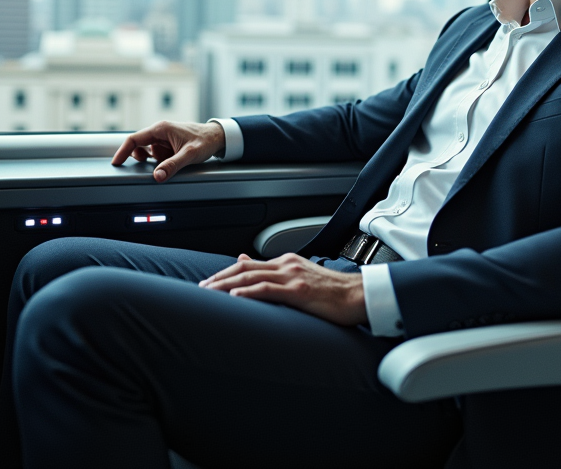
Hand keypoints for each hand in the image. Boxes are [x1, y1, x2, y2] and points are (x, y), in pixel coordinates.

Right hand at [110, 120, 225, 181]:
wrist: (218, 137)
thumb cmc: (205, 140)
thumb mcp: (189, 154)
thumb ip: (172, 165)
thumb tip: (158, 176)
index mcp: (161, 129)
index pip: (134, 139)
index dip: (122, 152)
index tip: (116, 162)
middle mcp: (160, 131)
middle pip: (140, 146)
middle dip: (146, 158)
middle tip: (157, 164)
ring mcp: (164, 137)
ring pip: (150, 152)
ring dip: (158, 160)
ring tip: (175, 159)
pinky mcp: (168, 143)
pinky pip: (158, 154)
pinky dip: (163, 160)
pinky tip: (176, 159)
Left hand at [200, 253, 367, 326]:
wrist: (360, 296)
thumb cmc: (335, 293)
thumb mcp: (303, 278)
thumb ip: (278, 274)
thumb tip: (250, 265)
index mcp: (287, 263)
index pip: (249, 266)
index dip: (225, 273)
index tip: (208, 284)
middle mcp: (287, 266)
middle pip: (244, 269)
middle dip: (219, 278)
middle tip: (200, 290)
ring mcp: (293, 277)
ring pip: (252, 277)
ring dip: (226, 285)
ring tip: (208, 294)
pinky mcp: (300, 291)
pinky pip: (269, 290)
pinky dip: (249, 292)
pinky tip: (235, 297)